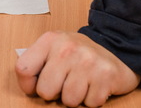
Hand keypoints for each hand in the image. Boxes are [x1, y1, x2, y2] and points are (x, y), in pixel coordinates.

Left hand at [15, 31, 139, 106]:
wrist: (117, 49)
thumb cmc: (79, 54)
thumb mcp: (55, 48)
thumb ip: (37, 61)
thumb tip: (27, 84)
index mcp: (50, 39)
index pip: (23, 69)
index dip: (28, 85)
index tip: (36, 85)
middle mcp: (68, 48)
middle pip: (45, 91)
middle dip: (55, 93)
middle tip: (65, 83)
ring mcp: (88, 61)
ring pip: (69, 101)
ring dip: (75, 98)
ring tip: (81, 83)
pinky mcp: (106, 75)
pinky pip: (90, 104)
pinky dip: (92, 100)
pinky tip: (94, 86)